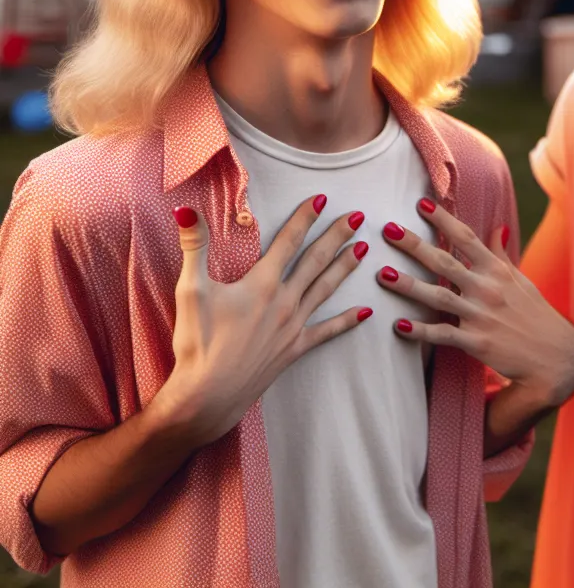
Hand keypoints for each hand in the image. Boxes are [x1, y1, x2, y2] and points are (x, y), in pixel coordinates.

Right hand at [151, 195, 371, 447]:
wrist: (206, 397)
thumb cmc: (196, 343)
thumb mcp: (190, 290)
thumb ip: (194, 247)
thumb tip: (186, 211)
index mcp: (262, 284)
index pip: (289, 241)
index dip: (305, 217)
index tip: (323, 198)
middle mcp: (284, 301)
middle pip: (316, 260)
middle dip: (337, 235)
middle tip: (359, 216)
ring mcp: (293, 326)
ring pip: (325, 289)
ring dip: (345, 267)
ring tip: (364, 248)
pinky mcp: (295, 349)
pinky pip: (327, 331)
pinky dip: (347, 321)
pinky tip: (366, 312)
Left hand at [377, 198, 573, 407]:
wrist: (557, 355)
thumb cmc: (535, 313)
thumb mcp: (521, 279)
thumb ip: (501, 254)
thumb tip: (497, 228)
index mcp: (496, 270)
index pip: (466, 238)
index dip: (443, 219)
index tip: (421, 204)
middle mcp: (487, 288)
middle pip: (444, 262)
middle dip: (414, 245)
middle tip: (388, 230)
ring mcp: (481, 315)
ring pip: (438, 296)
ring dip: (408, 285)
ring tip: (383, 275)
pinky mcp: (477, 342)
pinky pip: (443, 335)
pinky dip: (421, 331)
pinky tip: (399, 325)